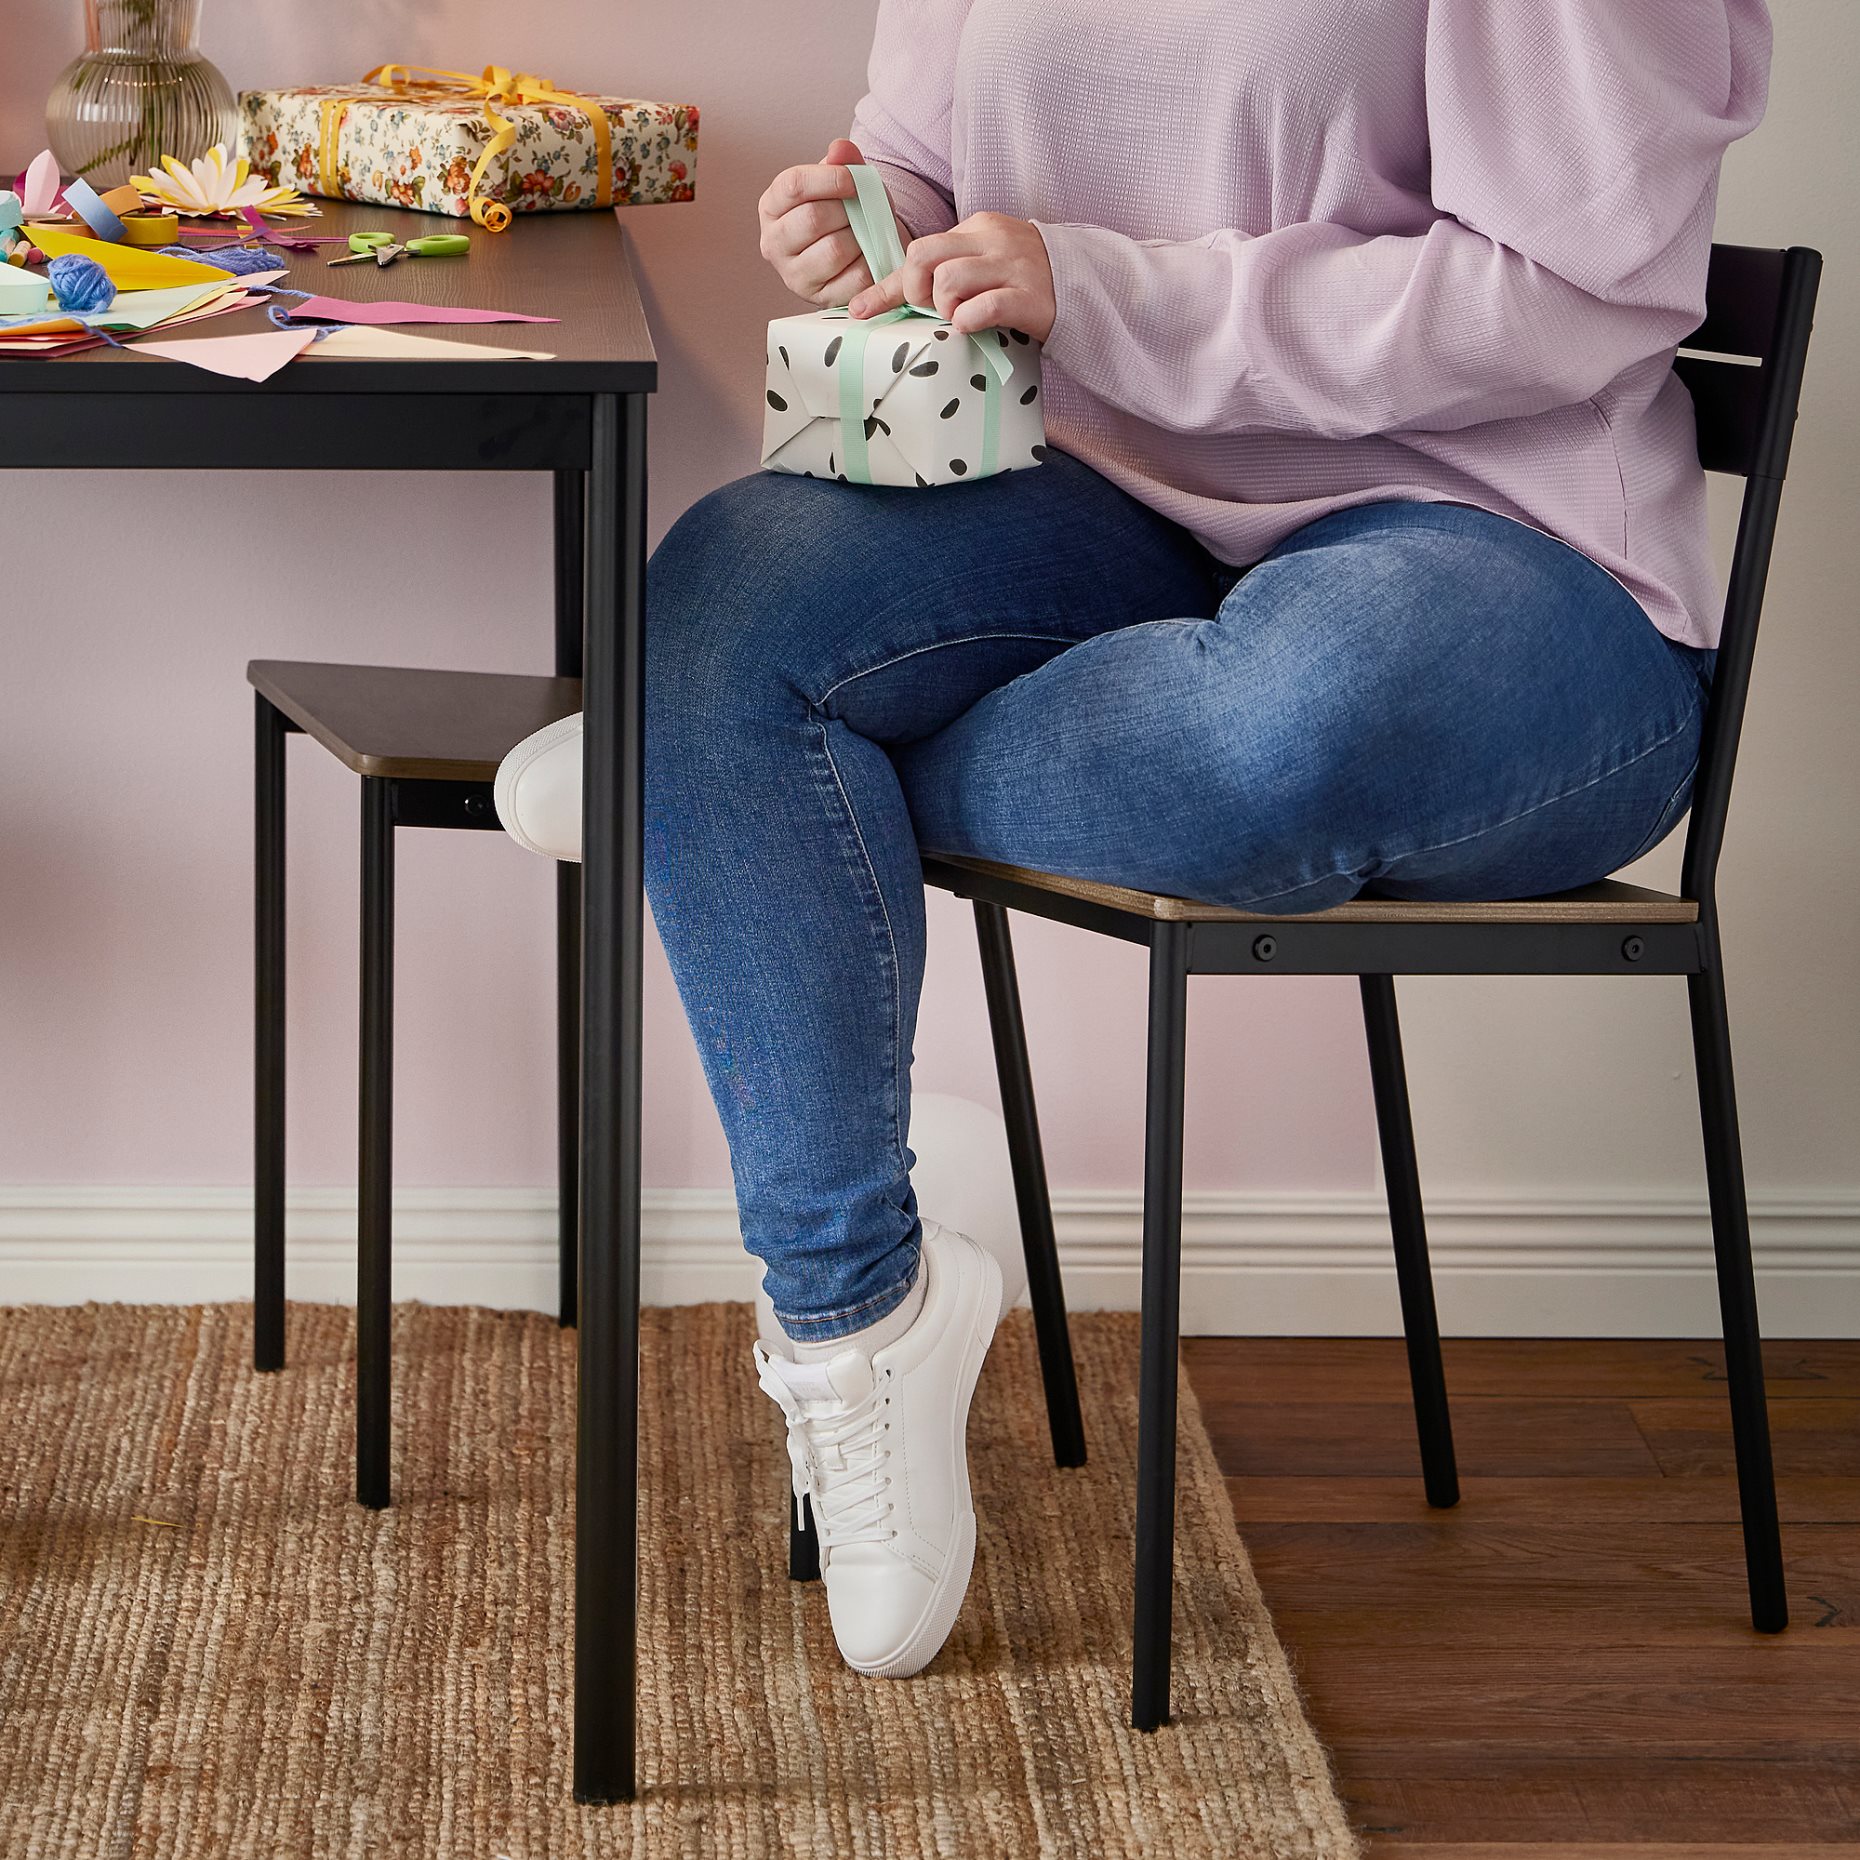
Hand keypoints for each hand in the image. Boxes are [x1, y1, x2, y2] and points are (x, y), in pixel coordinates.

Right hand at [758, 137, 913, 306]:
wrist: (857, 250)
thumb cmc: (845, 212)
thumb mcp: (843, 182)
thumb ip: (842, 162)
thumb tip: (840, 149)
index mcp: (772, 206)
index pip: (794, 185)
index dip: (830, 179)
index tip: (854, 179)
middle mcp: (773, 242)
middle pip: (813, 219)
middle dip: (847, 211)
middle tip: (862, 210)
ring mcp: (793, 275)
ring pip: (833, 250)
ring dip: (859, 237)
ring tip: (865, 231)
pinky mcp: (818, 298)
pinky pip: (852, 278)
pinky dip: (869, 263)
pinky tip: (869, 254)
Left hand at [847, 211, 1054, 342]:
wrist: (1086, 287)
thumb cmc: (1026, 282)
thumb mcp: (984, 264)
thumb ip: (948, 270)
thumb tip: (894, 294)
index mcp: (976, 229)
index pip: (918, 249)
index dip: (887, 285)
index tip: (860, 310)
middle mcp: (991, 241)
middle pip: (924, 256)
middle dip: (915, 291)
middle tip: (929, 311)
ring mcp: (1012, 267)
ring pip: (949, 279)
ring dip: (942, 308)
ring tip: (958, 319)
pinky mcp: (1029, 297)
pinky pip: (985, 306)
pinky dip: (969, 320)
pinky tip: (971, 327)